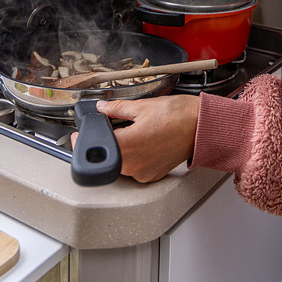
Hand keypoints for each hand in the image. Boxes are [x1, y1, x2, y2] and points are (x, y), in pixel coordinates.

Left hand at [71, 95, 199, 182]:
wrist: (202, 127)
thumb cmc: (179, 115)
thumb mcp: (144, 106)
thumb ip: (117, 109)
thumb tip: (102, 108)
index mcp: (128, 146)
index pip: (95, 147)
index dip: (84, 141)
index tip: (78, 136)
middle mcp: (134, 165)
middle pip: (106, 158)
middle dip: (104, 145)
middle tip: (107, 130)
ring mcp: (143, 173)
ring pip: (120, 165)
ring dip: (119, 152)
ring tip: (131, 134)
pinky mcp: (153, 176)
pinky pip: (134, 170)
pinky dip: (133, 158)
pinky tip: (142, 143)